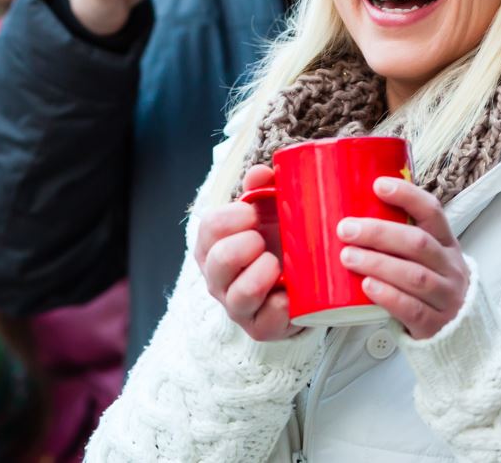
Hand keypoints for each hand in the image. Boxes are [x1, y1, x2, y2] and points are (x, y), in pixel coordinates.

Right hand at [194, 164, 297, 341]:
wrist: (290, 287)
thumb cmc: (272, 243)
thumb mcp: (266, 213)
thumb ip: (260, 189)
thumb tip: (261, 172)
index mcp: (213, 244)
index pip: (209, 227)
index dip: (232, 217)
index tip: (254, 212)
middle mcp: (217, 277)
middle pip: (218, 260)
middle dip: (244, 245)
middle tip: (263, 240)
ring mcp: (236, 305)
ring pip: (239, 294)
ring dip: (262, 275)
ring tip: (278, 265)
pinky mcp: (258, 328)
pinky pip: (265, 322)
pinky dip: (281, 306)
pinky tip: (290, 293)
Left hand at [337, 178, 468, 339]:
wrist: (460, 333)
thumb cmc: (430, 286)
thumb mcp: (426, 258)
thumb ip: (399, 239)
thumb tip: (351, 215)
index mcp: (446, 243)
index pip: (432, 211)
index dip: (407, 196)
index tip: (378, 185)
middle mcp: (450, 267)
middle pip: (418, 243)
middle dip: (379, 233)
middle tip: (346, 229)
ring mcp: (446, 296)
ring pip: (414, 276)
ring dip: (378, 263)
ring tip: (348, 257)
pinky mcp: (435, 325)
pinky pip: (412, 308)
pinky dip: (388, 295)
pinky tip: (367, 286)